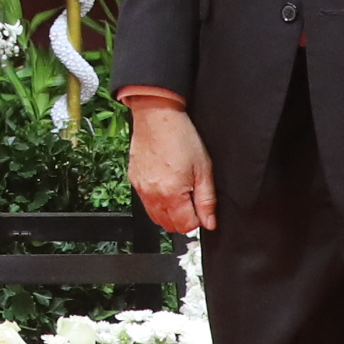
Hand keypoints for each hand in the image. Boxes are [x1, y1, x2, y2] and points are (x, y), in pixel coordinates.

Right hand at [127, 100, 215, 238]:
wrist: (157, 117)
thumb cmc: (181, 137)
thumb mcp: (203, 168)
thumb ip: (207, 200)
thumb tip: (210, 222)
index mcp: (172, 194)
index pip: (186, 226)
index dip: (198, 219)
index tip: (201, 207)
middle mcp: (153, 196)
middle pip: (170, 226)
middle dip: (183, 219)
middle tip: (191, 198)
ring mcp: (141, 190)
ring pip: (156, 218)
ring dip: (169, 213)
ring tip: (179, 191)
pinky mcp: (134, 182)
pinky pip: (146, 203)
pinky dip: (157, 201)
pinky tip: (165, 184)